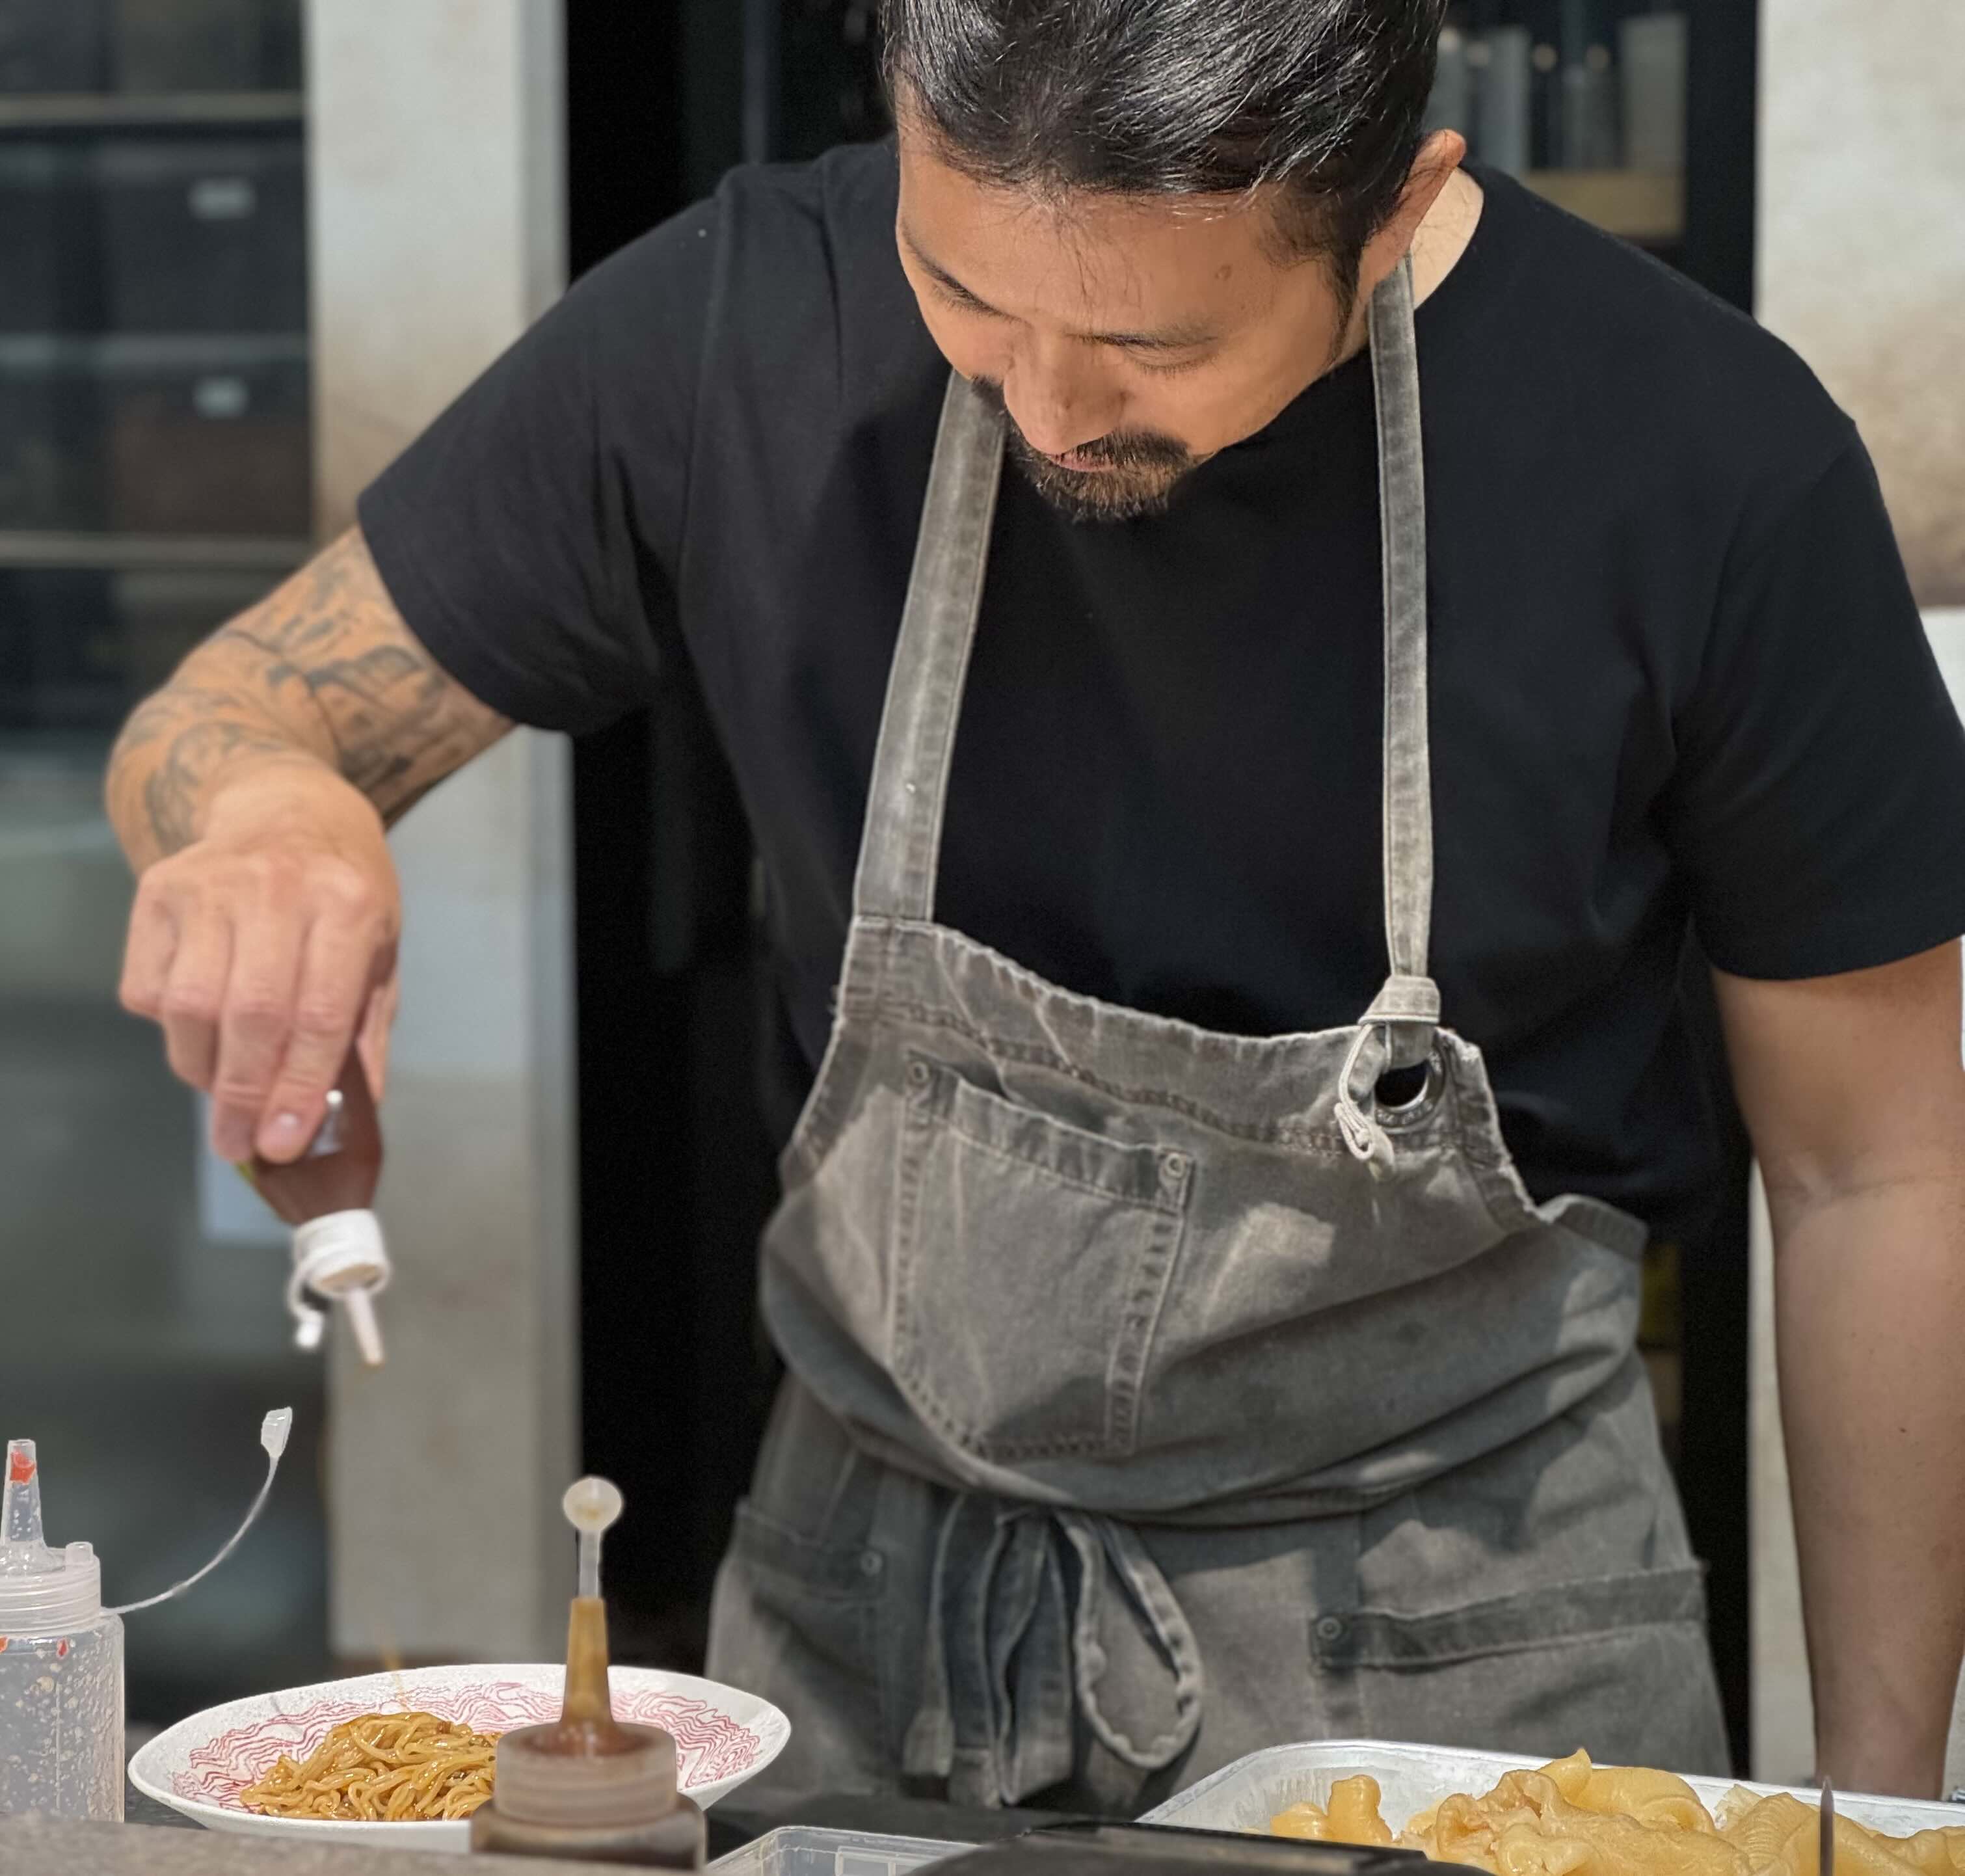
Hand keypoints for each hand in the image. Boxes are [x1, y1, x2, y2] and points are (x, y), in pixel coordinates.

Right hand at [119, 763, 401, 1164]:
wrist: (287, 808)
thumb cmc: (344, 891)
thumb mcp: (380, 953)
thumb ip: (363, 1035)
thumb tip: (346, 1118)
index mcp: (348, 905)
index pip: (320, 1014)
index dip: (299, 1088)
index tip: (283, 1142)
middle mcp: (277, 888)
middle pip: (250, 1014)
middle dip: (244, 1095)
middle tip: (239, 1144)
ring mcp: (210, 885)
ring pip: (189, 1007)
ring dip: (203, 1068)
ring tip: (225, 1089)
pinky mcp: (157, 890)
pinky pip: (147, 989)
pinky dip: (169, 1029)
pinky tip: (200, 1027)